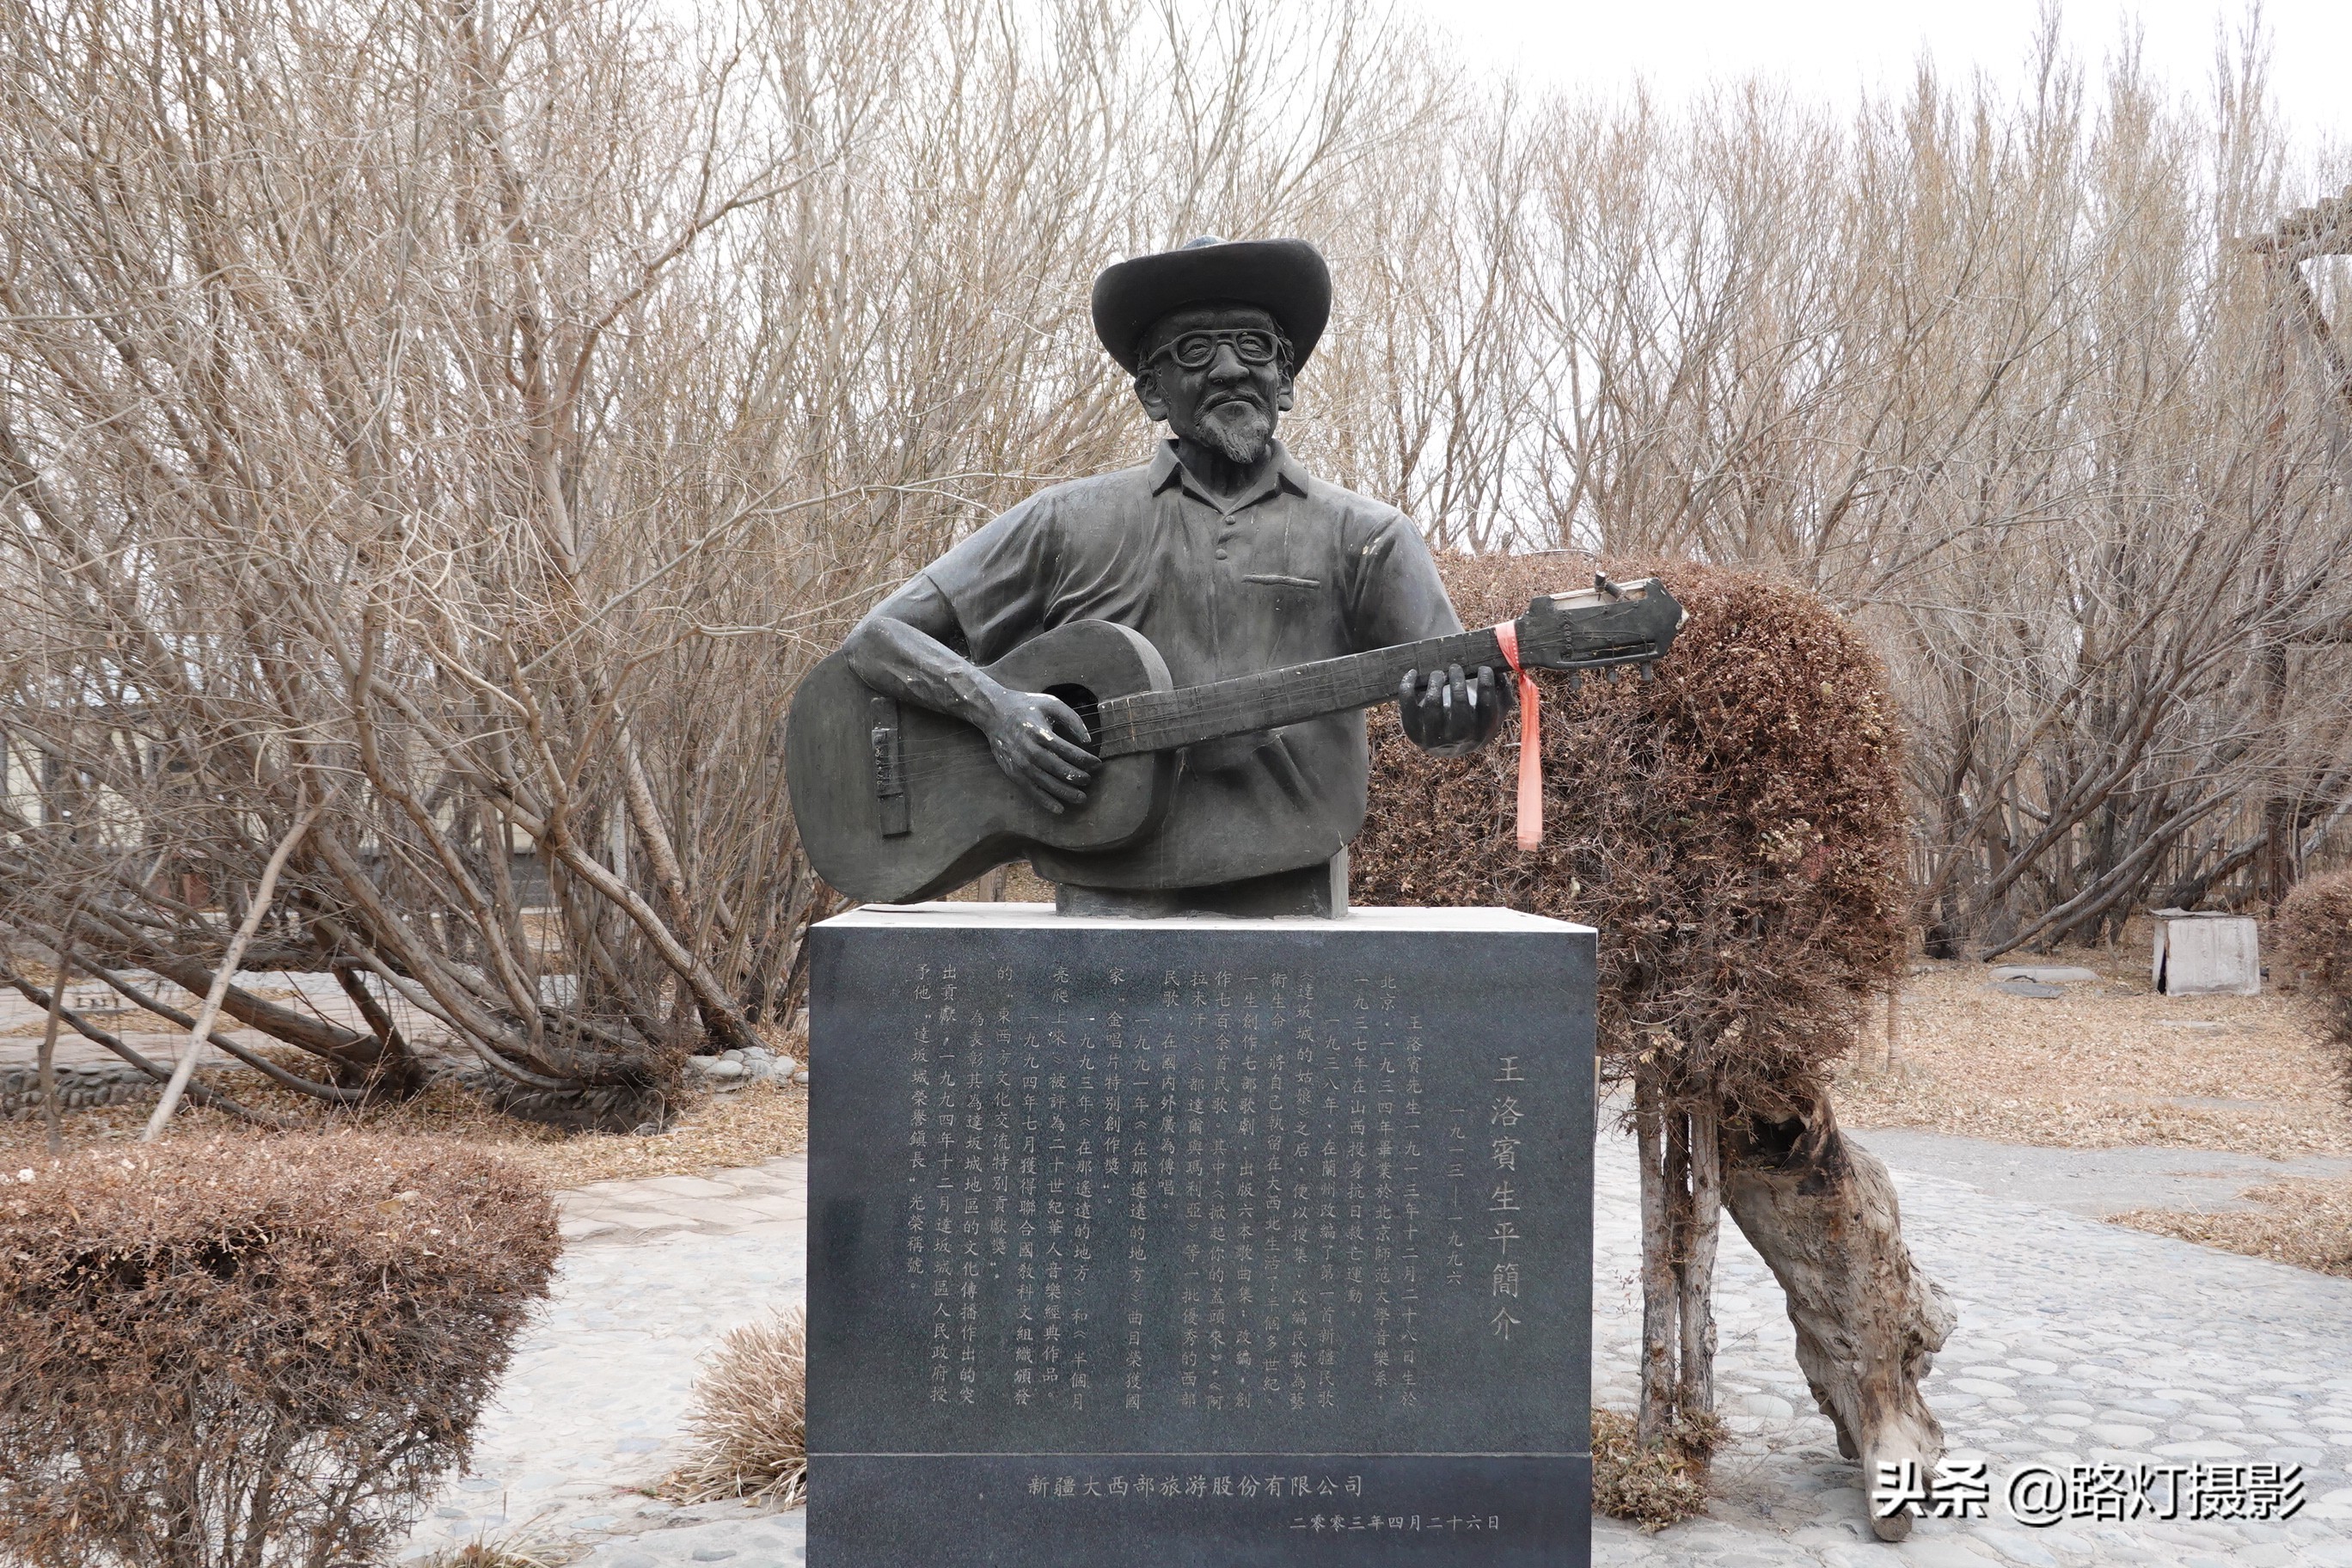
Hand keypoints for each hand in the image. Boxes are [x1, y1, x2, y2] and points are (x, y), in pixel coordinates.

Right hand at [980, 683, 1100, 812]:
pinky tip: (1059, 808)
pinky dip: (1045, 801)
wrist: (994, 713)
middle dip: (1077, 777)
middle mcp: (1029, 750)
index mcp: (1039, 732)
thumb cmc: (1027, 707)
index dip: (1085, 760)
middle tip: (1089, 780)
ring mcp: (1020, 763)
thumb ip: (1072, 719)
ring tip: (1081, 798)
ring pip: (1046, 783)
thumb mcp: (1051, 703)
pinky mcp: (1013, 773)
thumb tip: (1088, 741)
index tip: (1098, 764)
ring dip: (1065, 793)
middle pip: (1058, 768)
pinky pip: (1031, 790)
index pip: (1067, 750)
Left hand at [1398, 663, 1505, 756]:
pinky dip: (1408, 687)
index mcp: (1482, 733)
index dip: (1486, 685)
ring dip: (1435, 684)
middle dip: (1458, 683)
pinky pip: (1407, 707)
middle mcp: (1458, 739)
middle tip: (1455, 667)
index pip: (1487, 709)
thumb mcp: (1493, 712)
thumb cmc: (1473, 719)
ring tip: (1438, 673)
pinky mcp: (1413, 732)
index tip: (1483, 668)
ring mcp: (1433, 738)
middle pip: (1459, 708)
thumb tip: (1500, 672)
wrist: (1447, 744)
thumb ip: (1502, 693)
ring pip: (1433, 708)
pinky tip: (1413, 673)